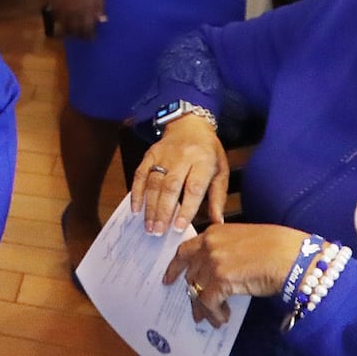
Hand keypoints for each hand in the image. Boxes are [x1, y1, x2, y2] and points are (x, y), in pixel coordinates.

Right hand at [48, 0, 105, 38]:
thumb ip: (100, 8)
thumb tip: (102, 20)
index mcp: (87, 12)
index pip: (88, 30)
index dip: (90, 35)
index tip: (92, 37)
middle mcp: (74, 15)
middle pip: (76, 31)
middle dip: (80, 35)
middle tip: (82, 36)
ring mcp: (64, 11)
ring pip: (65, 27)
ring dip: (69, 31)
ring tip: (72, 32)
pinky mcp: (55, 5)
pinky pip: (57, 19)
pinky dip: (60, 23)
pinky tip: (63, 22)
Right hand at [130, 117, 227, 233]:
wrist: (190, 124)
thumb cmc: (208, 151)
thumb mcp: (220, 171)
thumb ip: (218, 198)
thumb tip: (217, 223)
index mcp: (203, 161)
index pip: (194, 188)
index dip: (186, 208)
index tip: (179, 227)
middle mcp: (182, 157)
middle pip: (170, 187)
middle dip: (163, 211)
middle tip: (159, 232)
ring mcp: (164, 155)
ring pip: (154, 183)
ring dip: (150, 207)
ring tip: (149, 227)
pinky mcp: (150, 154)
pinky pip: (140, 174)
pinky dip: (136, 192)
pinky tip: (136, 209)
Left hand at [162, 222, 310, 325]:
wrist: (292, 256)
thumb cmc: (279, 247)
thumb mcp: (246, 240)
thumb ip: (227, 249)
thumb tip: (220, 271)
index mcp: (214, 233)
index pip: (185, 250)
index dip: (175, 267)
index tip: (168, 279)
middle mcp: (209, 245)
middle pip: (190, 273)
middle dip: (191, 293)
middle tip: (194, 309)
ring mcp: (213, 262)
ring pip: (198, 290)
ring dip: (205, 308)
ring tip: (212, 319)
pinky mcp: (221, 280)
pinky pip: (209, 302)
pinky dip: (215, 314)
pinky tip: (223, 319)